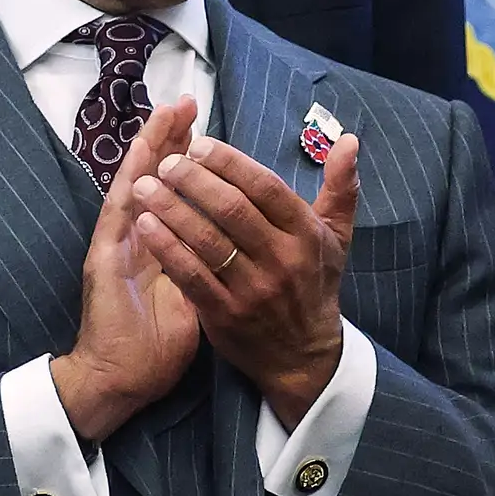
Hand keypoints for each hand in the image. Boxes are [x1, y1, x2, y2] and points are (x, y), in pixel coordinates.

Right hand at [52, 97, 204, 441]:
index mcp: (159, 243)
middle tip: (186, 102)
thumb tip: (241, 244)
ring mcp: (117, 246)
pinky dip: (130, 191)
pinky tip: (142, 165)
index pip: (178, 192)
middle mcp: (135, 237)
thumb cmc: (156, 343)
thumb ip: (212, 264)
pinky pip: (118, 219)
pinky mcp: (103, 262)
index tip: (207, 128)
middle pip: (154, 178)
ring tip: (165, 114)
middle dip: (171, 139)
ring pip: (133, 186)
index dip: (191, 160)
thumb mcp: (197, 297)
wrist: (121, 379)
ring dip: (148, 151)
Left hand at [132, 131, 355, 425]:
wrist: (304, 356)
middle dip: (195, 181)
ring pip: (208, 241)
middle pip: (233, 210)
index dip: (230, 163)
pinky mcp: (225, 314)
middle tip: (167, 162)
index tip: (199, 144)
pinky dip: (167, 248)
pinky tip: (145, 224)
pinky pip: (191, 275)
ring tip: (145, 186)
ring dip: (173, 209)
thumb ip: (341, 187)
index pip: (266, 187)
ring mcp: (252, 289)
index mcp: (305, 234)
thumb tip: (349, 139)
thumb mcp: (336, 237)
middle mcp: (281, 260)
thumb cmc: (315, 285)